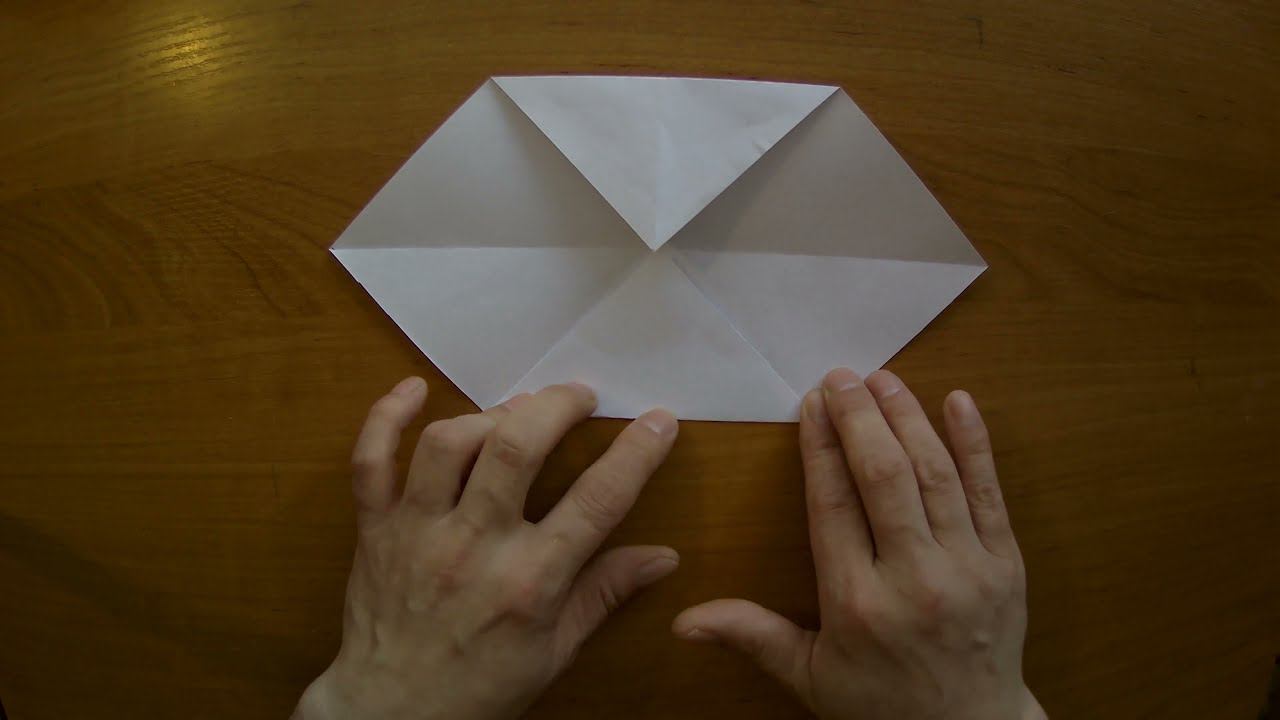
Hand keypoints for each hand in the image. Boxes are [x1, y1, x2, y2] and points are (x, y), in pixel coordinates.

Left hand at [295, 377, 679, 719]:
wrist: (393, 715)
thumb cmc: (481, 686)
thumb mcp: (556, 651)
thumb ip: (606, 593)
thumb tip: (665, 556)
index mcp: (528, 582)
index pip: (596, 501)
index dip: (636, 454)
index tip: (659, 421)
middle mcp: (473, 547)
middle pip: (516, 448)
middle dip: (556, 406)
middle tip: (579, 396)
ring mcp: (418, 532)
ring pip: (448, 444)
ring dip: (488, 413)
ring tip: (516, 412)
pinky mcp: (376, 528)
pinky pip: (371, 461)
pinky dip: (386, 418)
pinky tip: (412, 391)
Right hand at [673, 368, 1044, 719]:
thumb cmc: (881, 704)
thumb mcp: (809, 677)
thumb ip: (751, 635)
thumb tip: (682, 622)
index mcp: (856, 602)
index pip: (833, 505)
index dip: (820, 447)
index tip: (811, 403)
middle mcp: (912, 579)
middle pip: (884, 478)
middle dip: (861, 418)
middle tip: (842, 377)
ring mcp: (967, 568)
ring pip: (934, 475)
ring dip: (908, 418)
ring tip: (883, 379)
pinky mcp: (1007, 564)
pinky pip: (991, 494)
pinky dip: (976, 444)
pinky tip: (957, 401)